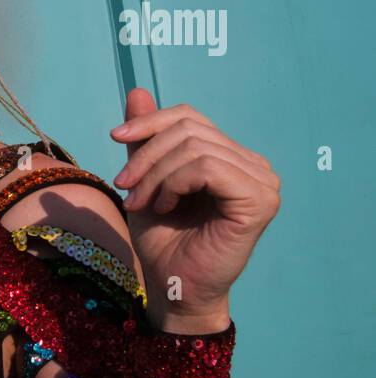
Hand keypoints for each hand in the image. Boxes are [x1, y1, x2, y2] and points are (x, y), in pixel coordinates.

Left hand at [109, 88, 279, 332]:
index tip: (116, 139)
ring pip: (194, 148)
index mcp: (231, 158)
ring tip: (143, 204)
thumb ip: (146, 140)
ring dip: (155, 175)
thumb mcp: (145, 181)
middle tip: (125, 190)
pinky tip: (165, 207)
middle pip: (188, 129)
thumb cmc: (162, 240)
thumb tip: (137, 90)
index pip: (189, 117)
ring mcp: (262, 181)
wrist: (173, 287)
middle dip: (146, 156)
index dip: (149, 121)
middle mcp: (253, 165)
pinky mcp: (259, 200)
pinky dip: (174, 183)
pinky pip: (206, 168)